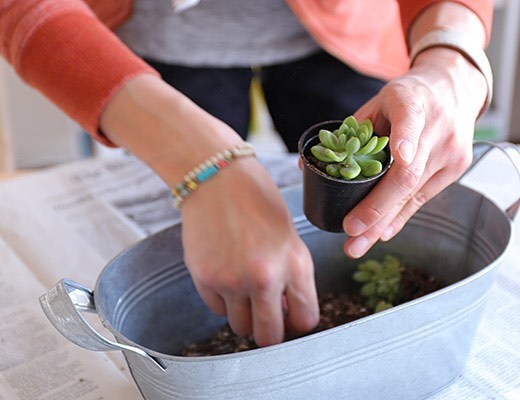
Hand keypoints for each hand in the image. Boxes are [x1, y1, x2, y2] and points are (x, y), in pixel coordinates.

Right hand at [181, 157, 319, 346]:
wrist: (217, 176)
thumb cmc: (257, 201)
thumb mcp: (289, 237)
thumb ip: (290, 276)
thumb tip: (282, 312)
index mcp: (296, 263)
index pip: (305, 319)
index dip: (297, 322)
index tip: (290, 317)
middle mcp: (266, 277)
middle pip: (270, 336)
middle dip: (270, 332)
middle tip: (266, 320)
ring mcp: (232, 280)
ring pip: (241, 327)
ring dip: (244, 315)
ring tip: (243, 289)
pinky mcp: (205, 278)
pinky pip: (217, 309)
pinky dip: (222, 299)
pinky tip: (224, 272)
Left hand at [343, 47, 486, 257]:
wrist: (454, 89)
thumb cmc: (407, 97)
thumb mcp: (379, 102)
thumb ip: (352, 131)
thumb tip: (308, 165)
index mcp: (413, 101)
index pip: (411, 118)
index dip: (405, 138)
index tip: (400, 155)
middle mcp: (438, 127)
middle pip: (408, 173)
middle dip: (377, 208)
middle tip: (351, 231)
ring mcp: (451, 150)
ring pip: (414, 193)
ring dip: (383, 222)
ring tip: (358, 243)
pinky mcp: (457, 167)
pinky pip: (423, 198)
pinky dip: (399, 216)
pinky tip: (382, 233)